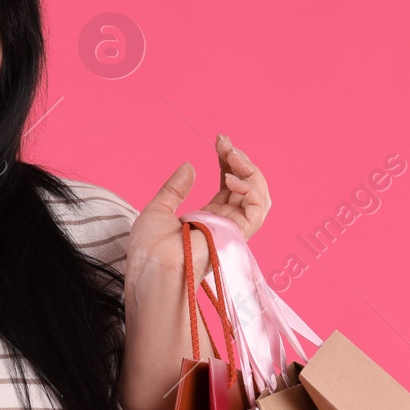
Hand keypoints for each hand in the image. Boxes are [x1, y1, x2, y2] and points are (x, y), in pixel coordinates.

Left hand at [128, 133, 270, 279]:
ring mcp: (232, 229)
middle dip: (239, 161)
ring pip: (258, 196)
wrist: (151, 267)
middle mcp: (223, 223)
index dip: (227, 162)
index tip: (219, 142)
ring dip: (249, 171)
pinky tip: (230, 178)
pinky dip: (249, 189)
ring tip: (231, 154)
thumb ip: (175, 188)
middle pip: (246, 187)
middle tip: (224, 143)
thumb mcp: (159, 208)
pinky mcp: (237, 235)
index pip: (228, 186)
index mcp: (207, 218)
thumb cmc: (150, 247)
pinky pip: (257, 209)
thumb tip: (189, 166)